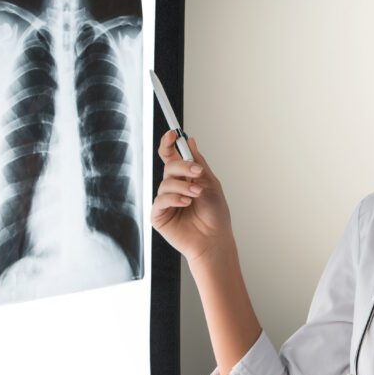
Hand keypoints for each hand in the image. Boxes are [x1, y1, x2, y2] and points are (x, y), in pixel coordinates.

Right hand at [151, 130, 232, 264]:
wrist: (215, 240)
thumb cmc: (215, 215)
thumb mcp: (210, 183)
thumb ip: (198, 163)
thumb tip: (190, 140)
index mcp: (185, 178)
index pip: (171, 156)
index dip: (168, 143)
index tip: (173, 134)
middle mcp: (173, 188)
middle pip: (168, 166)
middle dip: (182, 166)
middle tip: (197, 172)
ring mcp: (164, 201)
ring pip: (165, 183)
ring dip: (183, 186)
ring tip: (197, 195)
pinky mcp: (158, 215)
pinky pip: (160, 200)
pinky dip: (174, 198)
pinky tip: (186, 203)